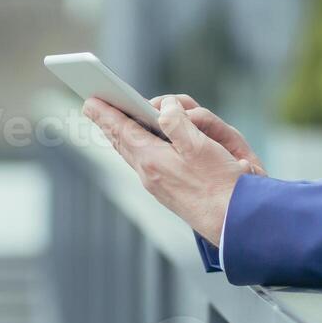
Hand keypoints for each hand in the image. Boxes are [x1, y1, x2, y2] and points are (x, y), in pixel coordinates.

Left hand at [82, 95, 253, 245]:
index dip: (106, 114)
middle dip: (110, 124)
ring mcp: (156, 184)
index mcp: (153, 159)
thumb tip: (164, 106)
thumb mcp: (200, 146)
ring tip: (120, 122)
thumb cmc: (220, 184)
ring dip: (126, 135)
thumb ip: (178, 122)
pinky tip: (142, 145)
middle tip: (95, 109)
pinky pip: (145, 162)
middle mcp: (149, 173)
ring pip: (133, 153)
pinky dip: (139, 148)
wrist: (232, 220)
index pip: (122, 130)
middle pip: (122, 142)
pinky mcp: (167, 191)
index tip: (89, 101)